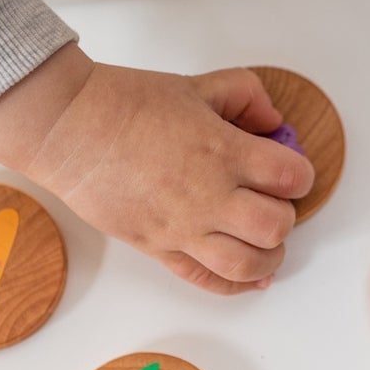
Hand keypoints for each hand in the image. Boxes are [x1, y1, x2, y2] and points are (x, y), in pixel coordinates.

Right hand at [0, 45, 314, 293]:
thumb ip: (245, 96)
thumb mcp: (197, 84)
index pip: (291, 177)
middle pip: (275, 227)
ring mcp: (183, 228)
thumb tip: (272, 122)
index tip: (290, 171)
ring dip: (269, 257)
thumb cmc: (125, 104)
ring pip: (247, 264)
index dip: (300, 175)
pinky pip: (206, 280)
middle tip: (274, 202)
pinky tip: (251, 278)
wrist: (69, 128)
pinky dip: (236, 285)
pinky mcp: (158, 248)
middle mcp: (208, 196)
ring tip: (267, 243)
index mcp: (224, 151)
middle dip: (284, 215)